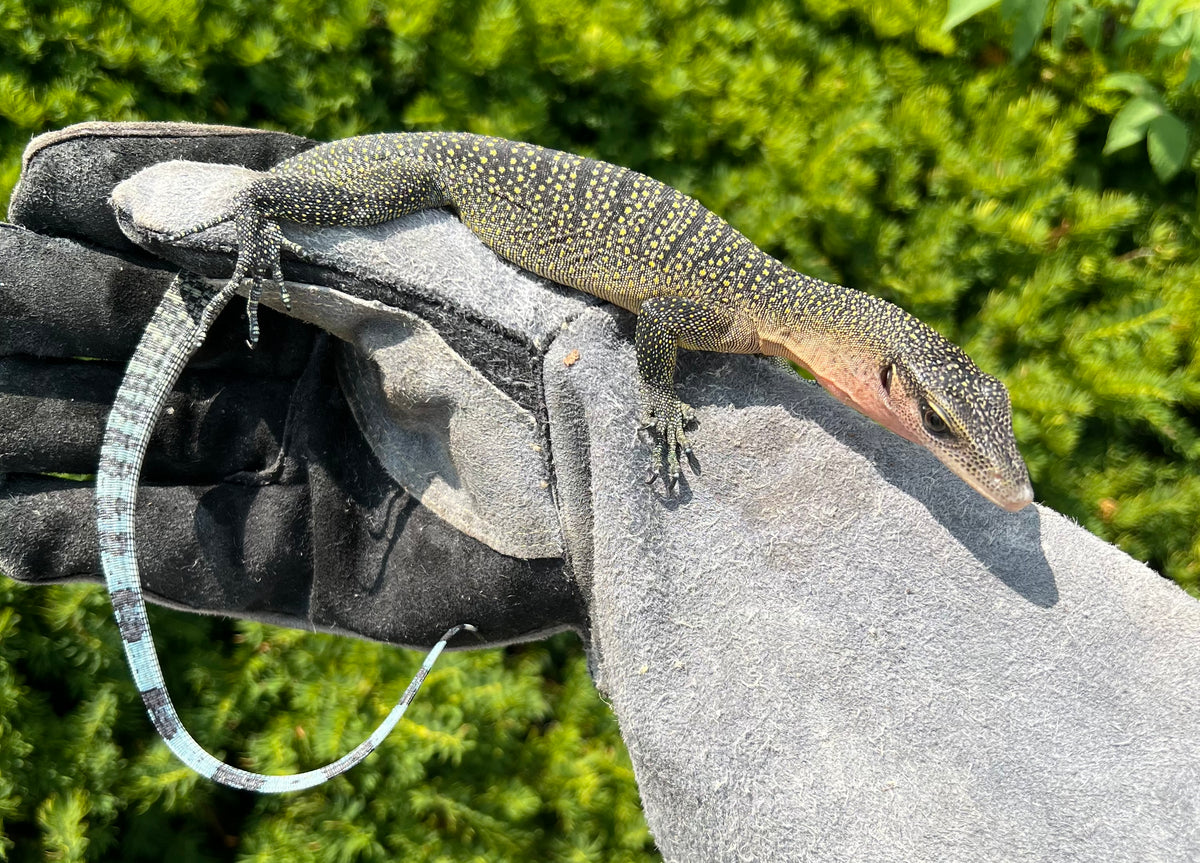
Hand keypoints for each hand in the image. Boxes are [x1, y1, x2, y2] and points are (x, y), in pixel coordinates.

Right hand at [0, 125, 581, 647]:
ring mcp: (295, 461)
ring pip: (123, 441)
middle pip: (123, 333)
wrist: (665, 448)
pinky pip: (168, 552)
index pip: (170, 220)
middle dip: (34, 314)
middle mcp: (296, 357)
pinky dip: (77, 541)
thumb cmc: (575, 304)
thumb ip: (293, 215)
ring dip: (24, 424)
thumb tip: (129, 207)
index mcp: (327, 254)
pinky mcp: (307, 563)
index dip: (90, 207)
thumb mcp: (442, 223)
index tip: (40, 201)